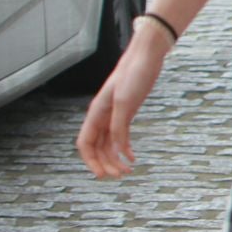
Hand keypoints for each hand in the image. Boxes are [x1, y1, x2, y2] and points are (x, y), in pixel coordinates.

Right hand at [76, 22, 171, 176]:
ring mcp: (114, 114)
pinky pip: (121, 136)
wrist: (146, 56)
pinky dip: (125, 148)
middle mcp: (102, 116)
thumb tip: (119, 150)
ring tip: (128, 170)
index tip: (101, 175)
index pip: (85, 144)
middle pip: (97, 148)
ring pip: (109, 144)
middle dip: (106, 163)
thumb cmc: (133, 74)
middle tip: (121, 176)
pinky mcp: (126, 112)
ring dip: (115, 158)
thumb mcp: (125, 102)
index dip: (90, 161)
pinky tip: (132, 156)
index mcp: (96, 113)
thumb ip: (119, 126)